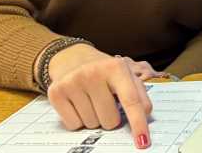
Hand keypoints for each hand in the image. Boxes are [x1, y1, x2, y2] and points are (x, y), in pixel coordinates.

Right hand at [46, 44, 162, 148]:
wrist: (73, 58)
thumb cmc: (105, 72)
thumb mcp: (126, 76)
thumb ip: (139, 94)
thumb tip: (145, 115)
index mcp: (116, 67)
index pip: (131, 101)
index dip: (138, 123)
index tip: (143, 142)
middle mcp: (93, 72)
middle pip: (110, 121)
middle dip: (111, 118)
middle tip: (105, 101)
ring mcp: (73, 82)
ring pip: (92, 125)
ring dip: (94, 118)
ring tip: (91, 99)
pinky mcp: (56, 92)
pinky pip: (73, 125)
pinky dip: (78, 121)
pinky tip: (78, 103)